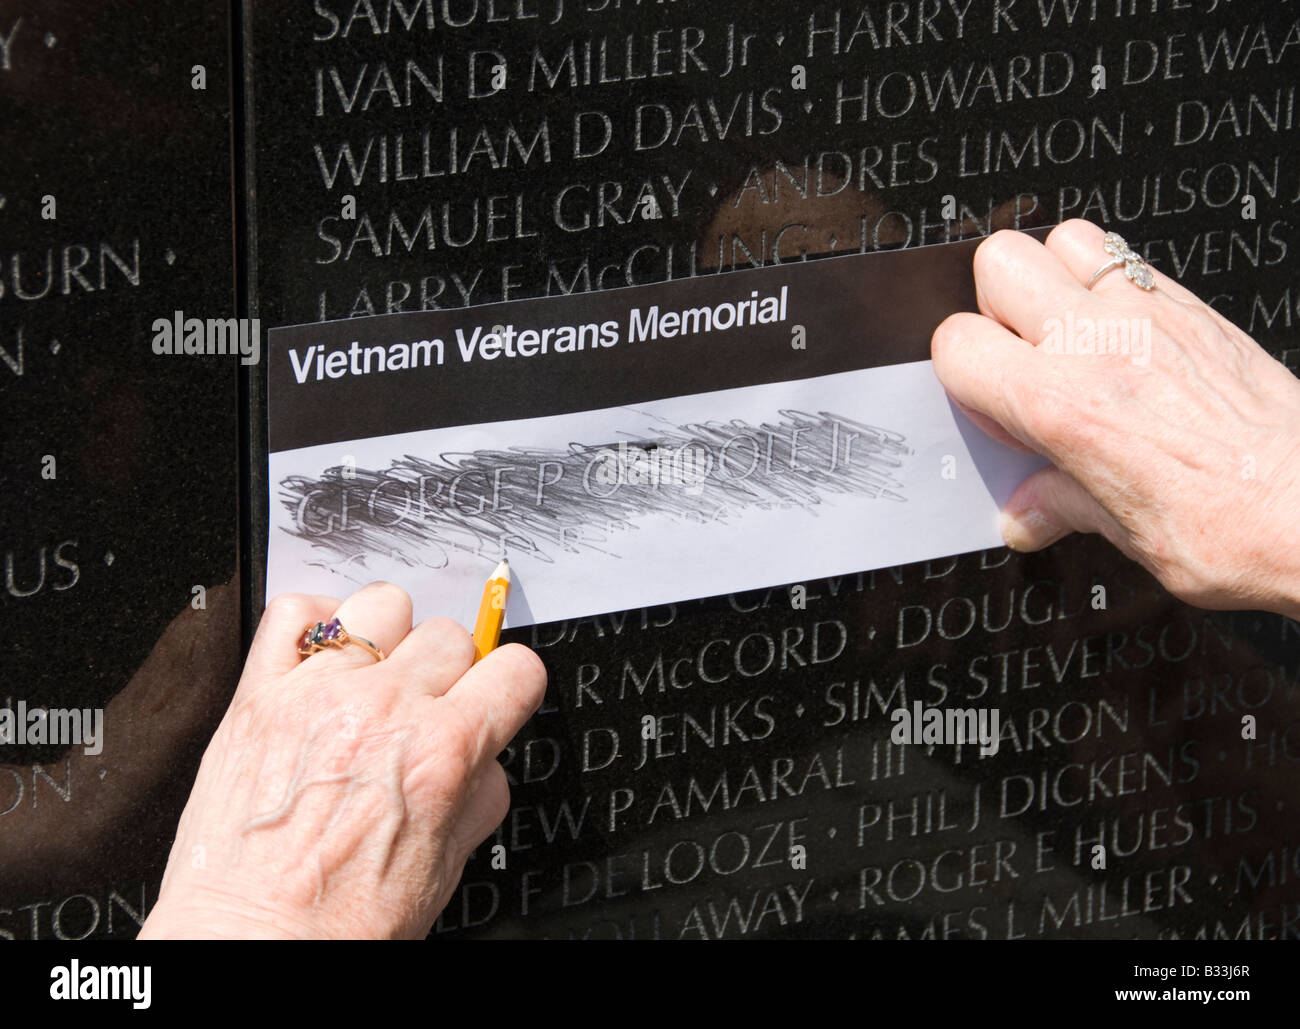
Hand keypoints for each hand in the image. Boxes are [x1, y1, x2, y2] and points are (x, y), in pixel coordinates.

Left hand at [137, 581, 546, 938]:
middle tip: (429, 709)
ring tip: (375, 677)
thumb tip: (484, 756)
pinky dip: (314, 621)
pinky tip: (322, 659)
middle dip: (452, 671)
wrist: (253, 943)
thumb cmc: (339, 926)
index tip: (497, 697)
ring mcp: (318, 696)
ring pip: (384, 604)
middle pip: (453, 634)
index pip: (517, 668)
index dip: (513, 686)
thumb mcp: (443, 870)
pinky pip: (294, 612)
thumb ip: (478, 797)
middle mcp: (384, 712)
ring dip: (391, 636)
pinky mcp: (259, 696)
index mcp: (442, 755)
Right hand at [932, 218, 1299, 619]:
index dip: (961, 376)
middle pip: (999, 261)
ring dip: (1052, 279)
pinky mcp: (1195, 308)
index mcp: (1066, 405)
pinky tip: (1124, 343)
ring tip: (1066, 338)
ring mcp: (1152, 314)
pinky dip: (1109, 287)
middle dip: (993, 307)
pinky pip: (1129, 260)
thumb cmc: (1239, 526)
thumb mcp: (1125, 534)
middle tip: (1019, 361)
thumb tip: (1030, 512)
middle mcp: (1102, 344)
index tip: (992, 411)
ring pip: (1064, 237)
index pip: (957, 343)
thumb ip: (1062, 507)